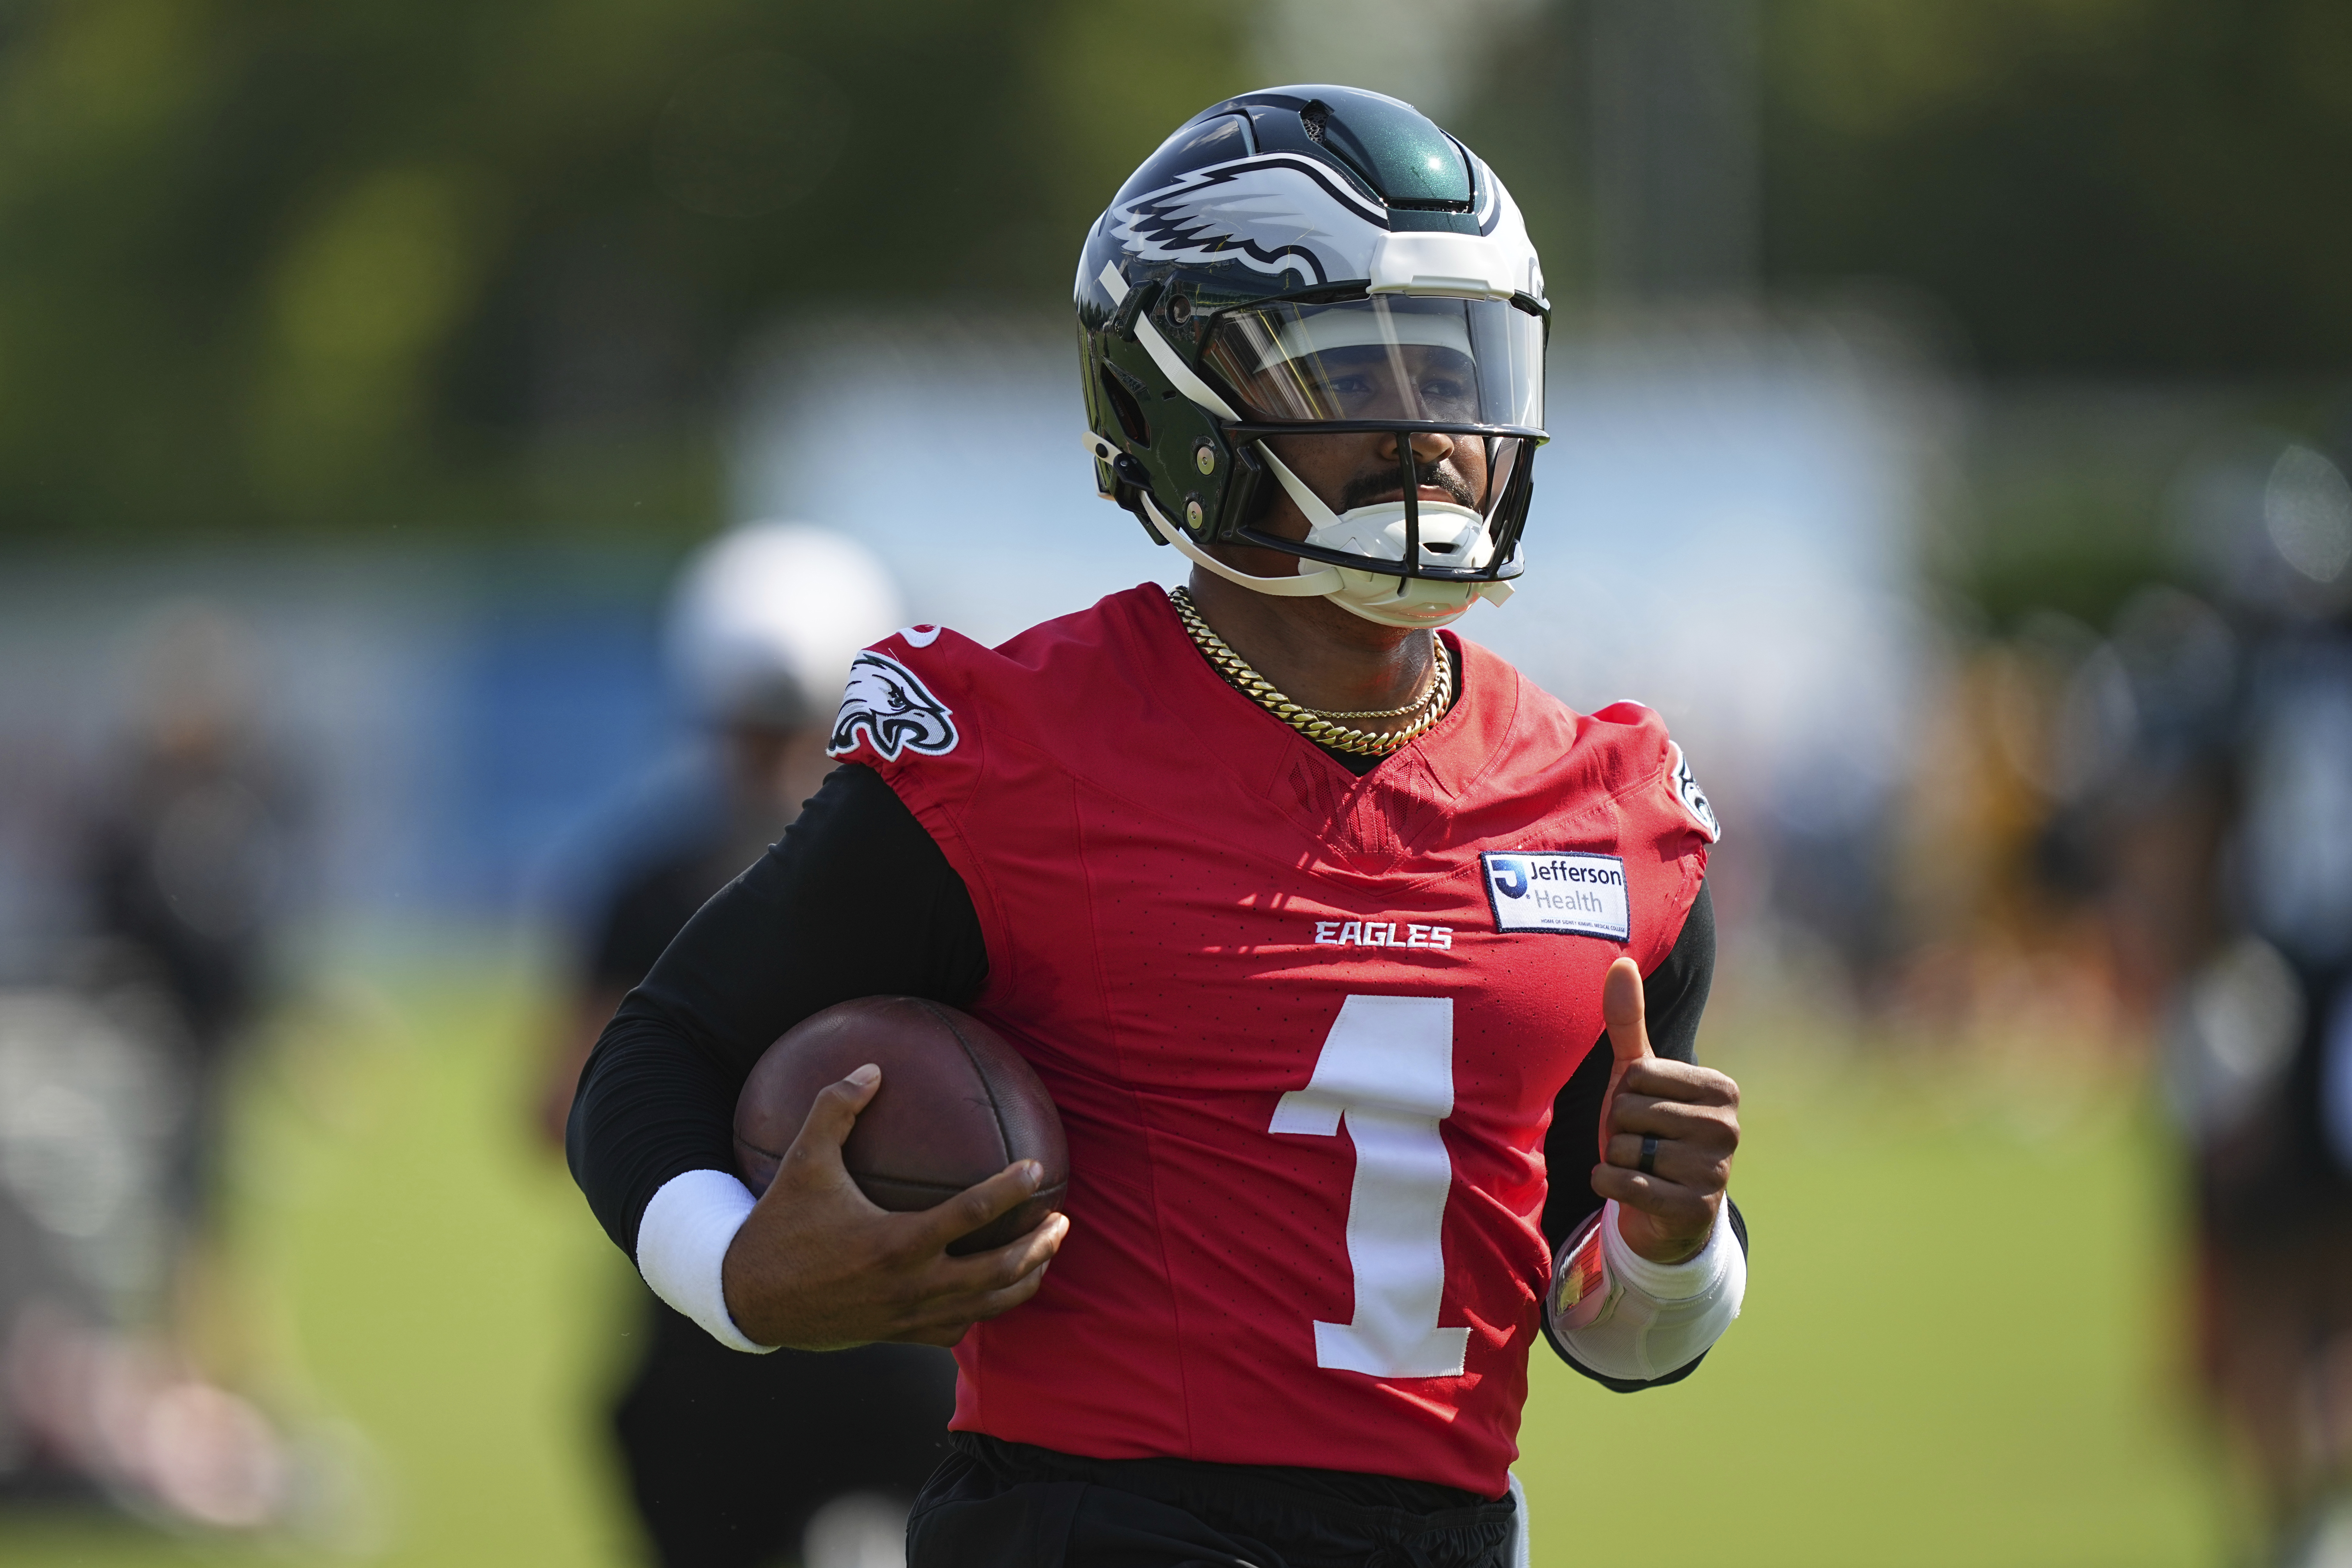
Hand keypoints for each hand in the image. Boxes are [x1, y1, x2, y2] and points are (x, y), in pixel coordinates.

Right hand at [720, 1064, 1069, 1349]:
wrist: (748, 1298)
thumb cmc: (779, 1224)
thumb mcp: (802, 1160)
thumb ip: (836, 1109)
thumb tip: (872, 1066)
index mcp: (897, 1242)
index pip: (972, 1213)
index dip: (1011, 1190)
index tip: (1036, 1168)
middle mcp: (911, 1285)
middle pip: (998, 1271)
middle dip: (1038, 1246)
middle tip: (1062, 1219)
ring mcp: (908, 1317)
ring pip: (986, 1306)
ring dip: (1023, 1280)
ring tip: (1045, 1255)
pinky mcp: (897, 1335)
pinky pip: (955, 1329)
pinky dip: (982, 1311)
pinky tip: (993, 1292)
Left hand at [1594, 957, 1739, 1265]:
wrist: (1662, 1205)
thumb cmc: (1649, 1128)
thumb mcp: (1638, 1074)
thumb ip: (1627, 1019)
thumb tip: (1620, 961)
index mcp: (1722, 1089)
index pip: (1638, 1075)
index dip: (1625, 1094)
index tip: (1645, 1110)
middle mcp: (1728, 1129)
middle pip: (1630, 1111)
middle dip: (1620, 1128)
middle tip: (1640, 1141)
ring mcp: (1716, 1172)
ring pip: (1626, 1150)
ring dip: (1617, 1158)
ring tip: (1641, 1165)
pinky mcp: (1694, 1210)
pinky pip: (1625, 1186)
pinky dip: (1609, 1185)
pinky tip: (1628, 1188)